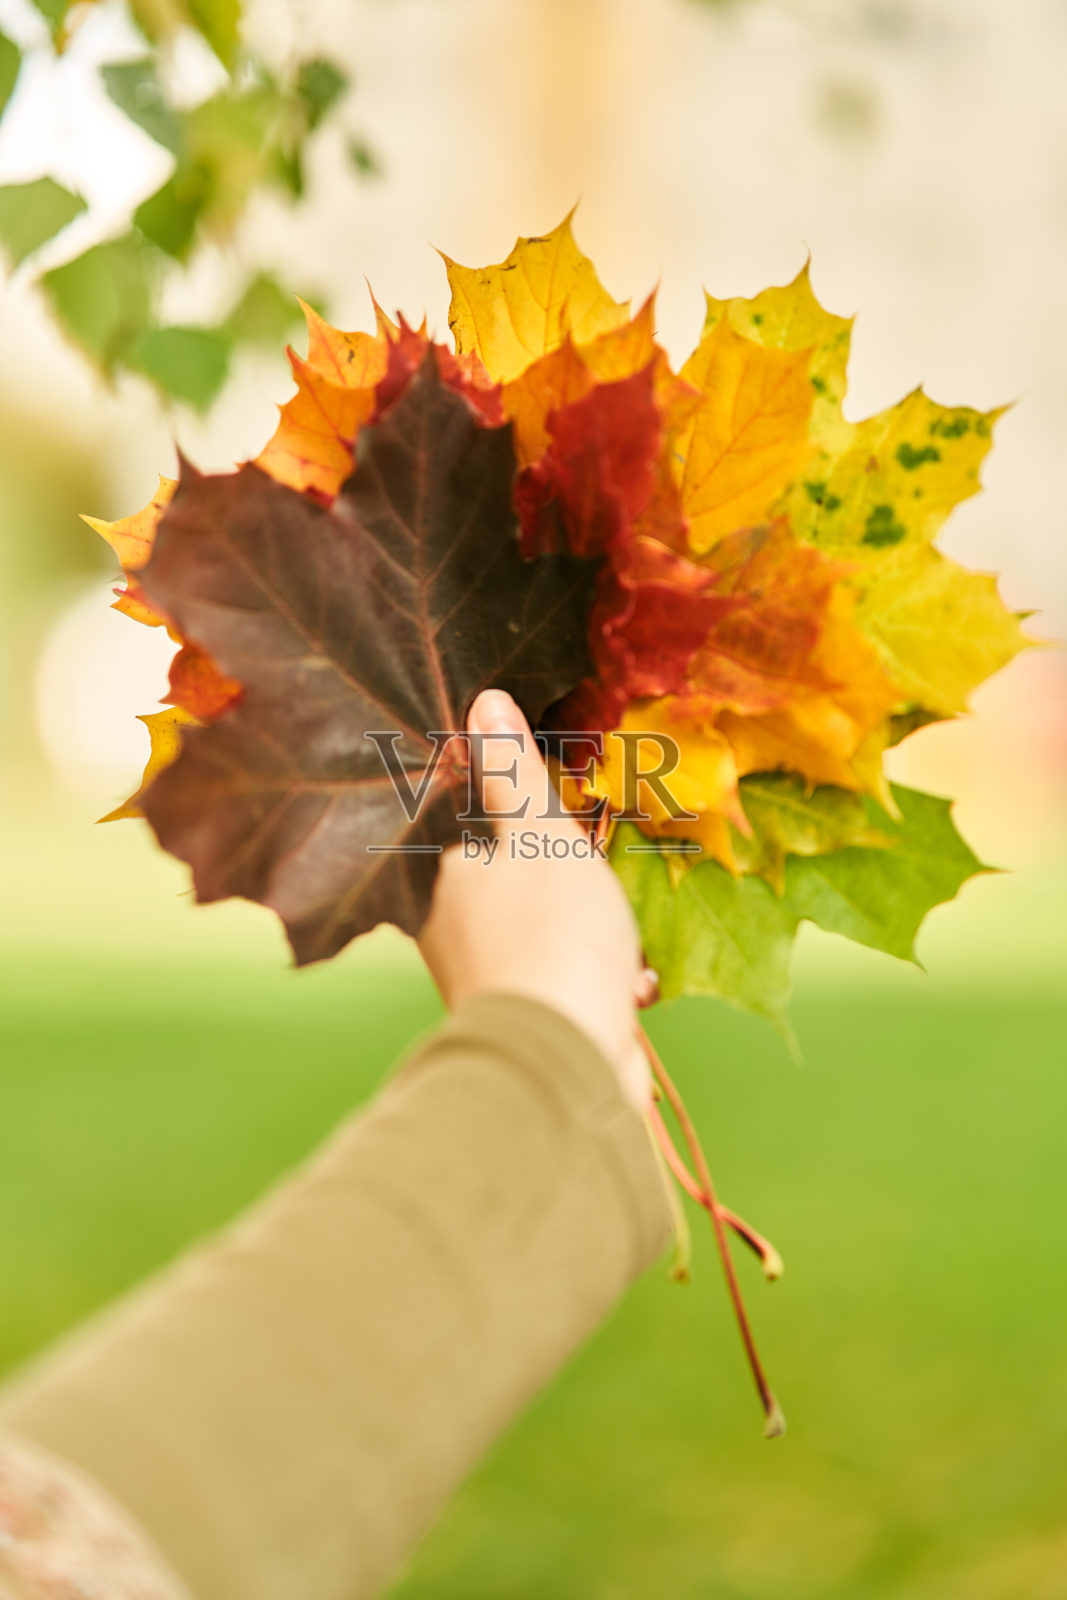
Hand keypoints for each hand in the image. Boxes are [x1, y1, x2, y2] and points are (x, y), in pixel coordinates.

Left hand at [418, 689, 650, 1110]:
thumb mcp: (540, 833)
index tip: (560, 810)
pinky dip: (607, 973)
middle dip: (569, 872)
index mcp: (438, 875)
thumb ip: (513, 772)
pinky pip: (574, 973)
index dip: (519, 806)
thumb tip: (483, 702)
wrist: (569, 1061)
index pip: (468, 816)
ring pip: (551, 924)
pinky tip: (628, 981)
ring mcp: (489, 975)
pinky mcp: (531, 1016)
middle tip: (597, 871)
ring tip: (615, 932)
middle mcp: (449, 927)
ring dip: (597, 926)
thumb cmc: (550, 935)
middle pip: (516, 872)